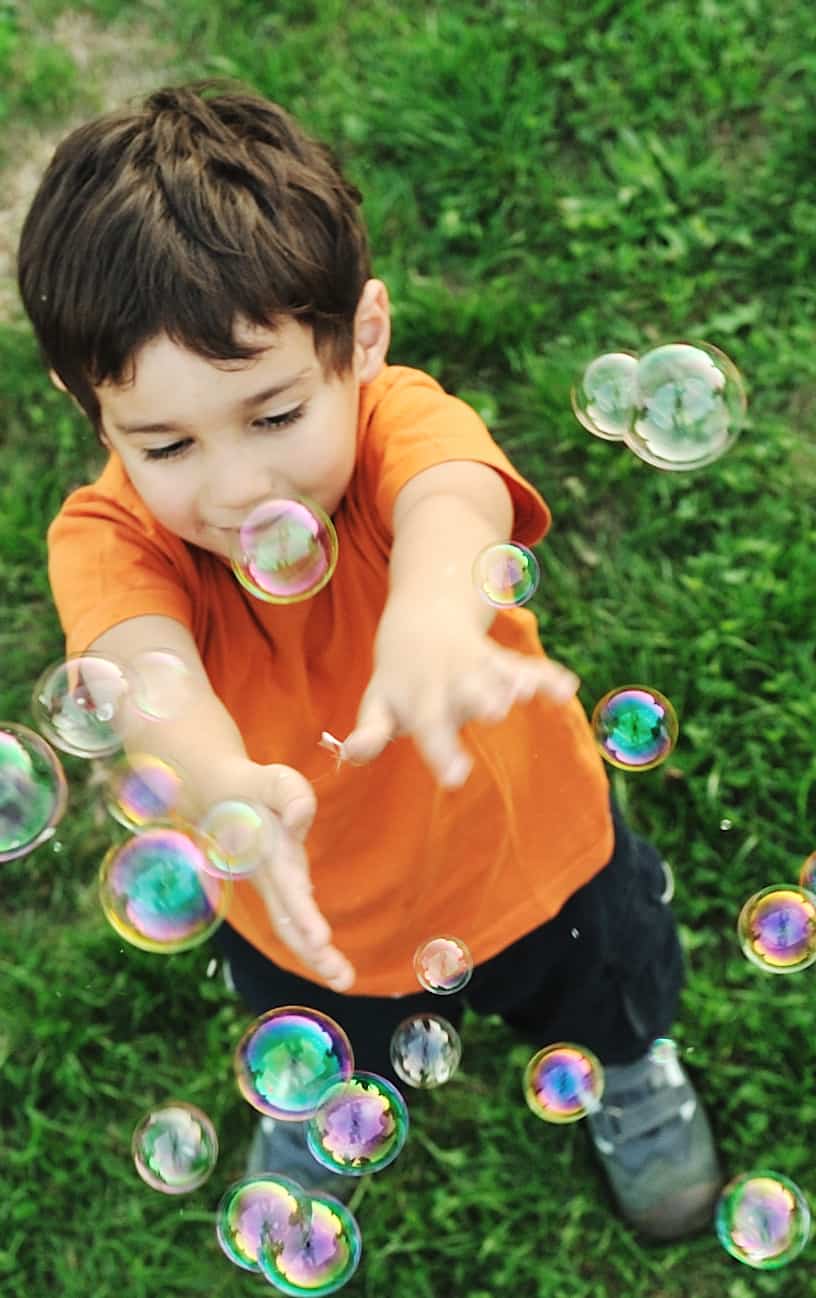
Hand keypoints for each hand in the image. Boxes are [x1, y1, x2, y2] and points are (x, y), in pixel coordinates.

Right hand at [208, 760, 355, 991]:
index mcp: (266, 854)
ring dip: (315, 956)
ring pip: (290, 927)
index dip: (303, 915)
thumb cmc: (250, 786)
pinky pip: (293, 920)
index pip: (287, 889)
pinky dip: (310, 944)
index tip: (321, 939)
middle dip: (312, 953)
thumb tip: (301, 820)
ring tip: (344, 980)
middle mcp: (267, 877)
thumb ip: (288, 794)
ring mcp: (271, 885)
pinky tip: (331, 964)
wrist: (214, 795)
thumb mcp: (270, 779)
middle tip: (342, 979)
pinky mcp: (279, 886)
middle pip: (287, 922)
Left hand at [342, 607, 579, 787]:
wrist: (423, 615)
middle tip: (495, 714)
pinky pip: (525, 666)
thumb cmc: (400, 678)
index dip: (440, 749)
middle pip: (466, 692)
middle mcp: (449, 680)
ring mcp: (476, 667)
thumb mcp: (378, 701)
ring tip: (529, 692)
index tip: (456, 778)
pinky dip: (546, 677)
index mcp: (419, 697)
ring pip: (497, 673)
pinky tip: (566, 688)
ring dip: (514, 681)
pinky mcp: (500, 660)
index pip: (428, 725)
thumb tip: (352, 754)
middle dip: (481, 700)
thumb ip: (369, 732)